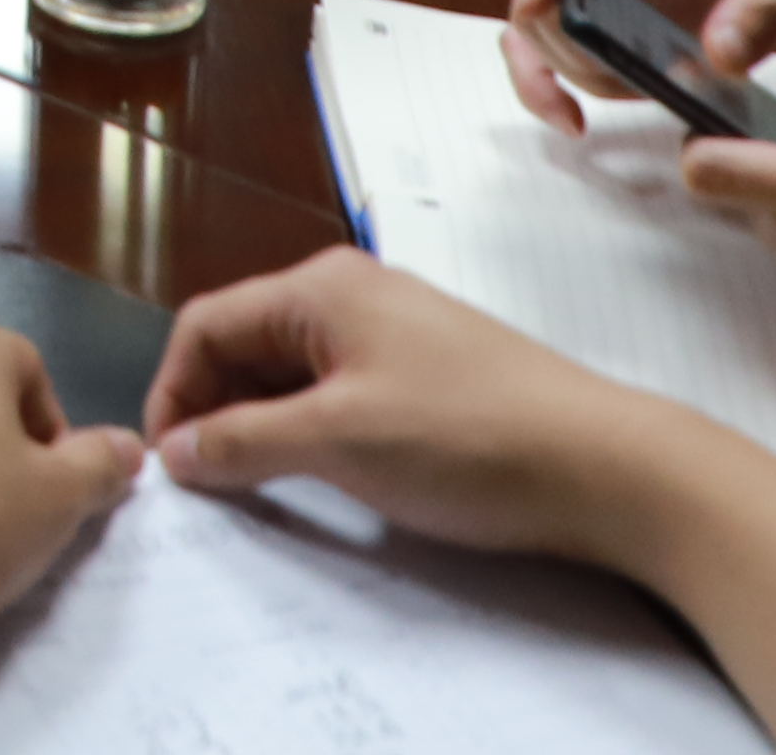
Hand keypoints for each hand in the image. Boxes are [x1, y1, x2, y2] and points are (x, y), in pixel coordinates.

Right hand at [143, 250, 700, 564]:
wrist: (607, 466)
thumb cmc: (469, 438)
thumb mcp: (338, 442)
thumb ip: (244, 441)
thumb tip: (175, 449)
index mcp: (323, 288)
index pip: (208, 324)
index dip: (173, 393)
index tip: (168, 466)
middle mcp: (355, 295)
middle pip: (249, 344)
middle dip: (215, 409)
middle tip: (207, 484)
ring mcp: (398, 334)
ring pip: (295, 373)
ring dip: (263, 426)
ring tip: (259, 488)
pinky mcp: (431, 377)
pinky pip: (342, 394)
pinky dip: (313, 433)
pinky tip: (325, 479)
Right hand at [501, 0, 775, 124]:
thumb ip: (773, 7)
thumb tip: (717, 55)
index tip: (532, 7)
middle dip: (556, 34)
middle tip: (607, 88)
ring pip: (541, 7)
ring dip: (553, 61)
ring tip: (599, 109)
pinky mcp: (620, 2)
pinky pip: (563, 35)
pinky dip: (555, 74)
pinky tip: (577, 116)